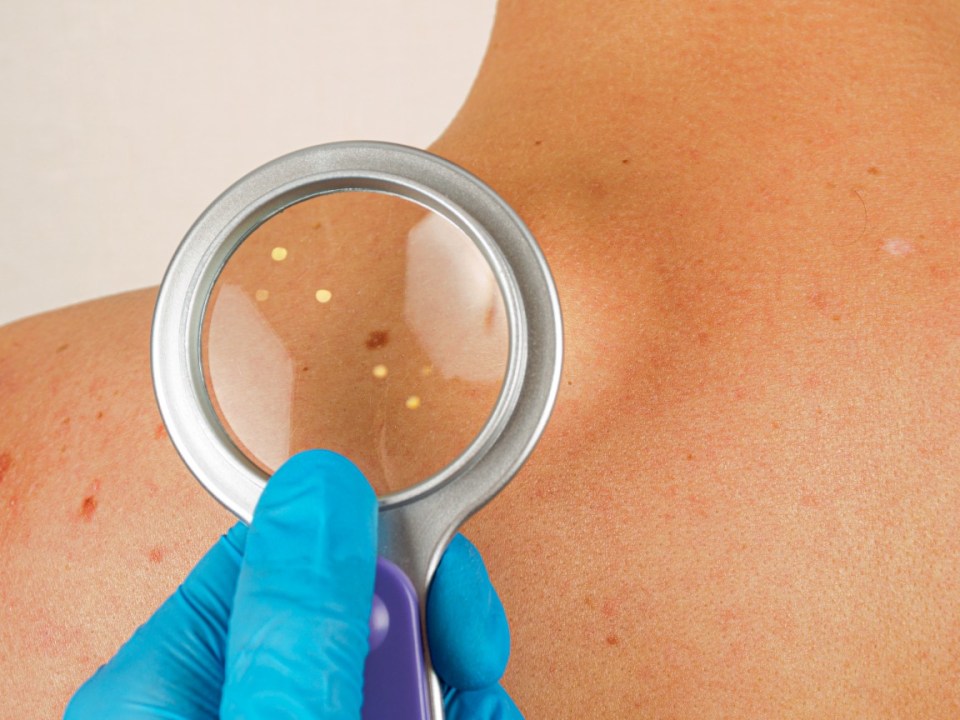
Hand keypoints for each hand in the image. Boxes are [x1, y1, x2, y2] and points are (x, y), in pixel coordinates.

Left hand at [64, 450, 521, 718]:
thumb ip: (296, 627)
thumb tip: (320, 483)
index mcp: (173, 683)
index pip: (280, 554)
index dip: (376, 549)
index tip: (444, 580)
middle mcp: (231, 700)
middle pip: (350, 609)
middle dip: (429, 629)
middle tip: (471, 663)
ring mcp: (289, 717)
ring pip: (392, 664)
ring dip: (456, 680)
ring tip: (484, 706)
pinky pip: (410, 703)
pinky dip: (460, 709)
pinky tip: (482, 717)